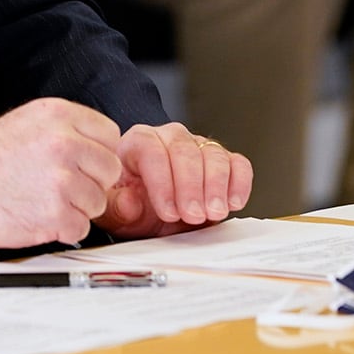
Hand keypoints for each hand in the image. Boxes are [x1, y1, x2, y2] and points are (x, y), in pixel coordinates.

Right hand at [0, 98, 123, 247]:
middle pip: (110, 170)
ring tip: (42, 200)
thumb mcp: (24, 123)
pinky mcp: (55, 213)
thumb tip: (99, 147)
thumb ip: (65, 129)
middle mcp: (63, 142)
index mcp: (57, 115)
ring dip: (77, 208)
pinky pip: (82, 228)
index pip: (110, 134)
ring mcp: (61, 179)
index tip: (81, 164)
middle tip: (60, 187)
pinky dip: (63, 230)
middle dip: (91, 182)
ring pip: (99, 202)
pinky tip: (37, 217)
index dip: (96, 153)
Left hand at [97, 123, 252, 238]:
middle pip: (185, 151)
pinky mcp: (222, 161)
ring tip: (213, 212)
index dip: (162, 183)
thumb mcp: (114, 212)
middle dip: (191, 186)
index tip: (168, 212)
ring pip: (213, 155)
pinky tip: (233, 203)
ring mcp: (198, 146)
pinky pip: (238, 164)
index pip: (151, 151)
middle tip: (193, 215)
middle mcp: (170, 138)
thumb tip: (129, 202)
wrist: (150, 209)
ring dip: (216, 186)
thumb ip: (116, 207)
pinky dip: (239, 183)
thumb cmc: (131, 204)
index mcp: (138, 142)